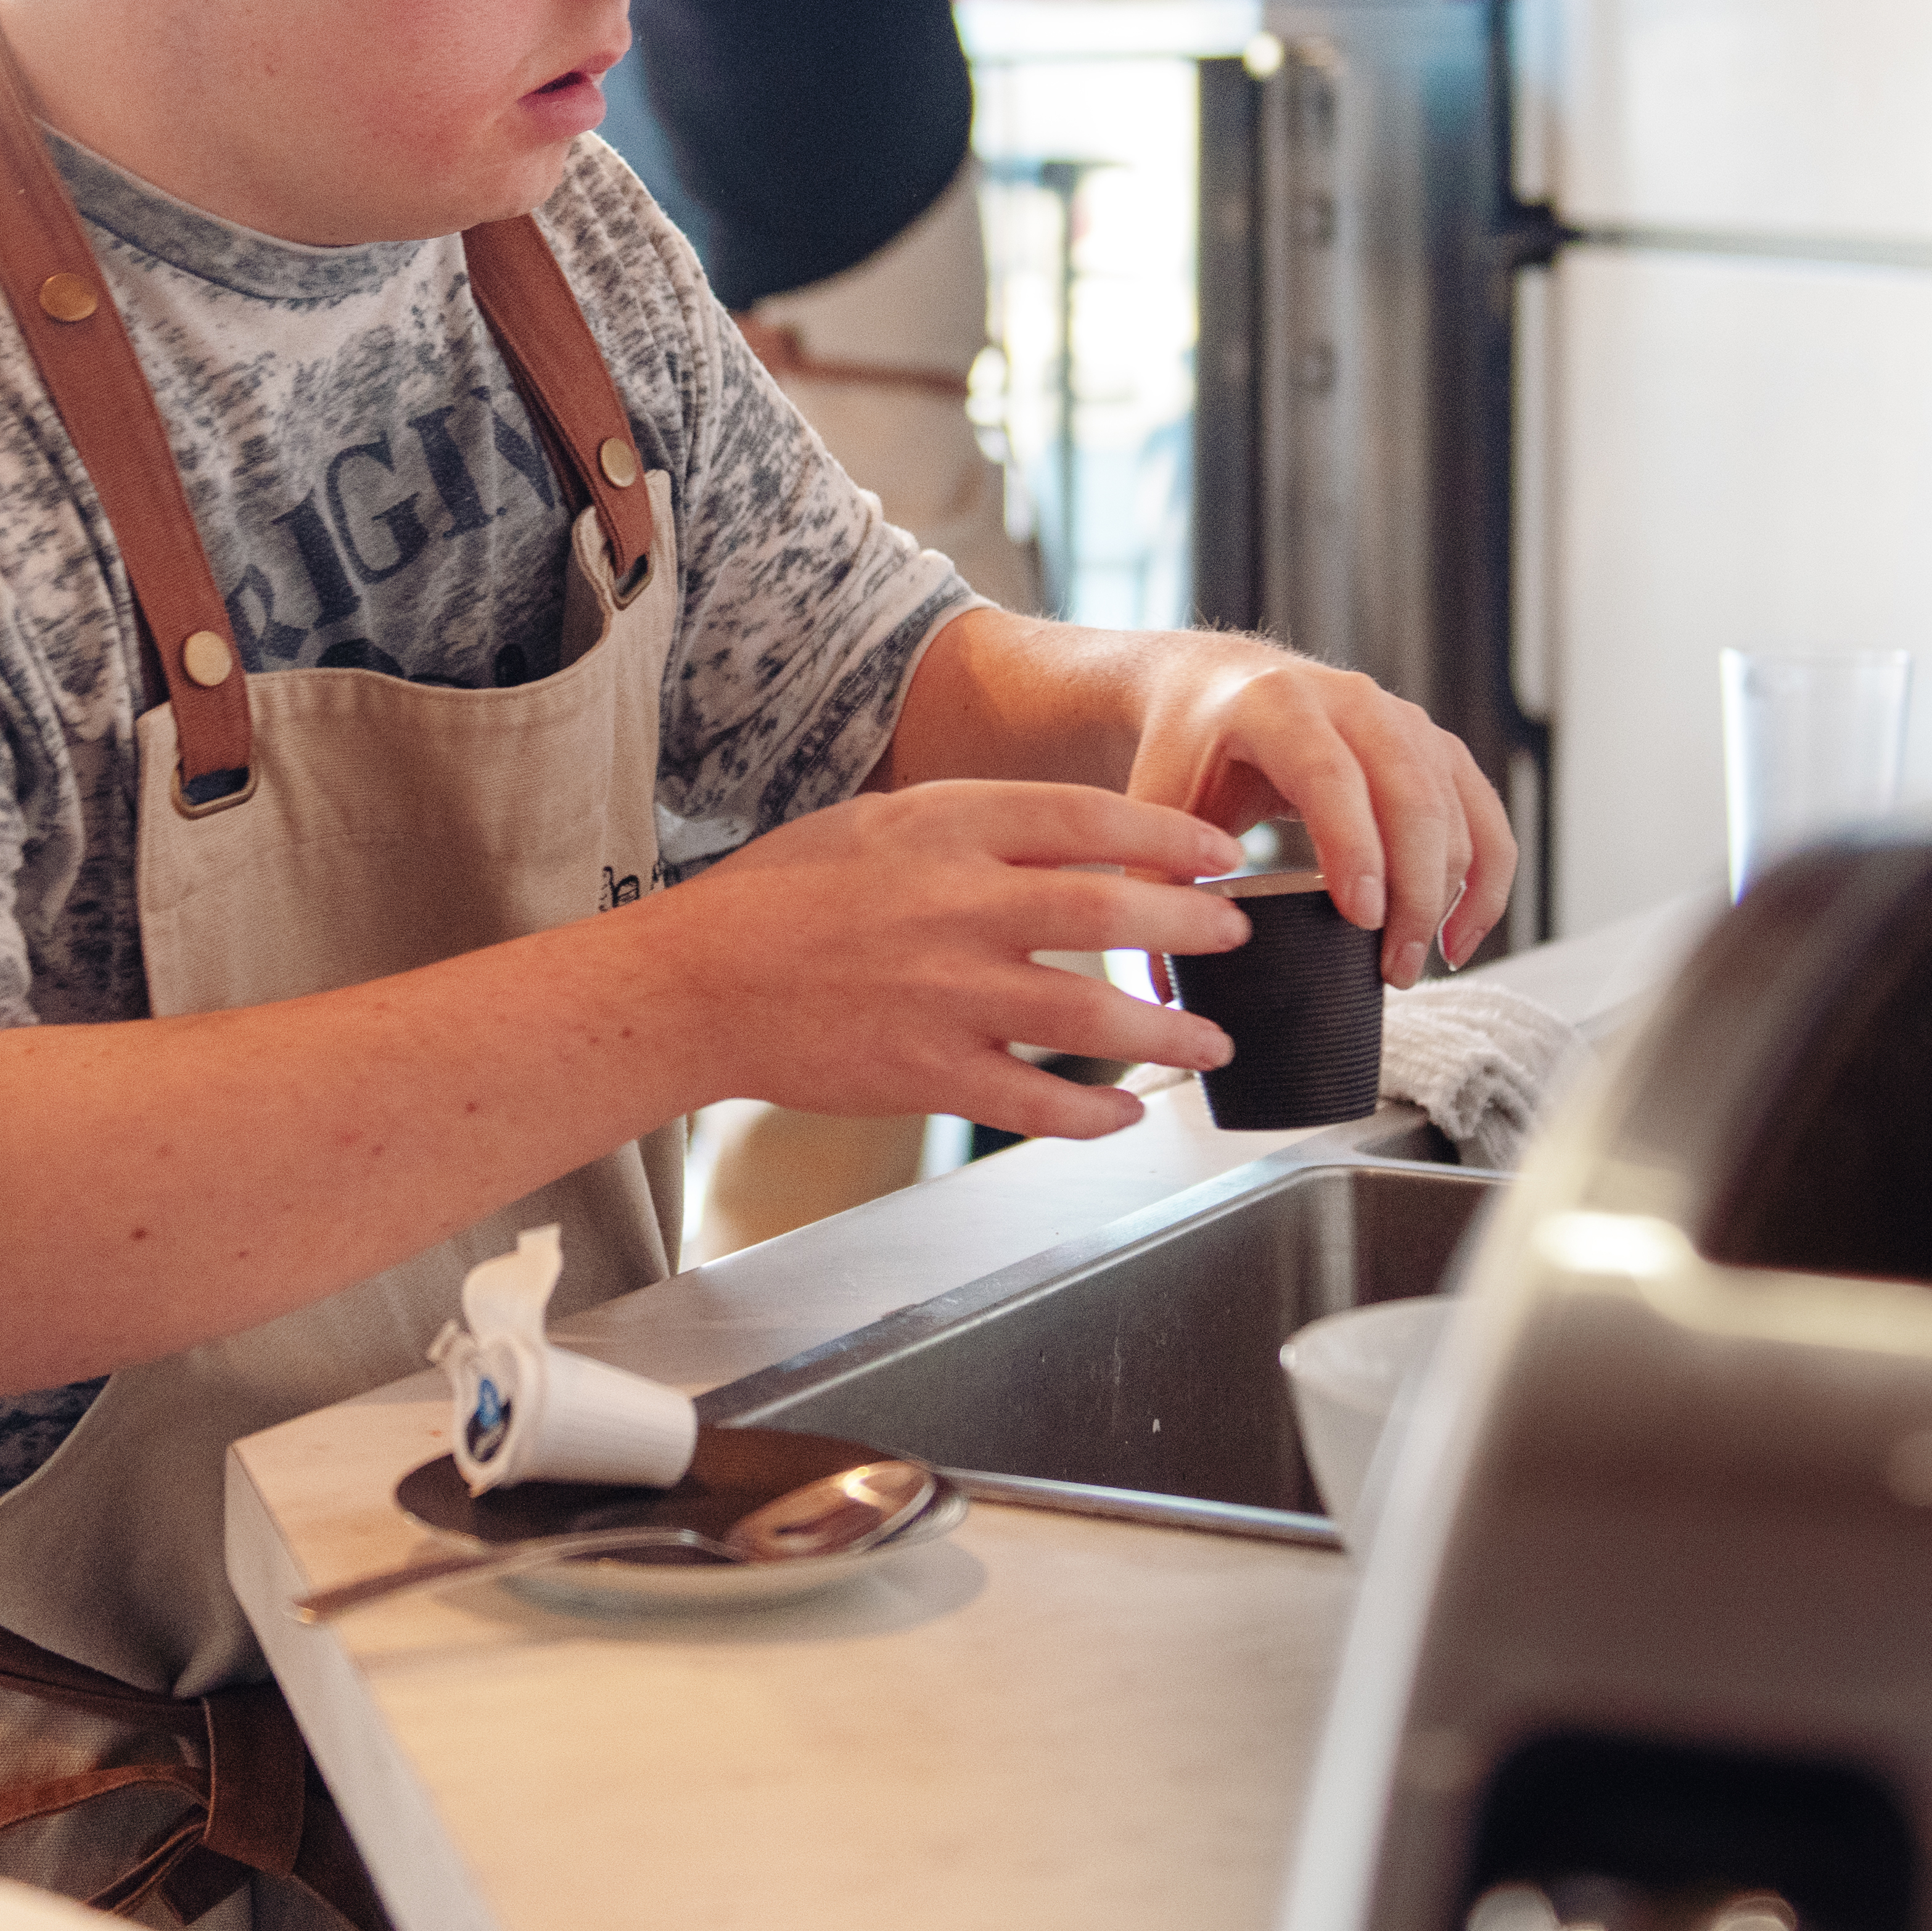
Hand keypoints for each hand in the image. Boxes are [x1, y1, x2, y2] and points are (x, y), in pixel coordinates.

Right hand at [636, 782, 1251, 1138]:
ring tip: (1212, 1040)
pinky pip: (1036, 1100)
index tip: (1220, 853)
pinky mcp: (926, 1072)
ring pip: (1091, 1012)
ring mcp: (944, 994)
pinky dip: (1093, 1111)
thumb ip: (979, 829)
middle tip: (1235, 935)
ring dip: (1168, 1031)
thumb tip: (1083, 840)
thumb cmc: (783, 895)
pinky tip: (1125, 1110)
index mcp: (944, 826)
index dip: (1170, 836)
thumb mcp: (882, 822)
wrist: (696, 982)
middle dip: (1193, 925)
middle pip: (1110, 908)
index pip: (1088, 819)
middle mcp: (954, 904)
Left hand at [1118, 642, 1516, 980]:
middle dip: (1414, 893)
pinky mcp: (1436, 747)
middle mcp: (1353, 702)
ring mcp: (1404, 720)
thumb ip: (1156, 888)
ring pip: (1455, 809)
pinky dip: (1486, 879)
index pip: (1331, 775)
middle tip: (1392, 970)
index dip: (1355, 848)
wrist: (1218, 686)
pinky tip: (1459, 937)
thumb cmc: (1187, 753)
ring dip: (1450, 896)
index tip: (1362, 920)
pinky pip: (1484, 815)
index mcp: (1278, 706)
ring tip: (1411, 965)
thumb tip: (1166, 995)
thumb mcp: (1159, 805)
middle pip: (1410, 796)